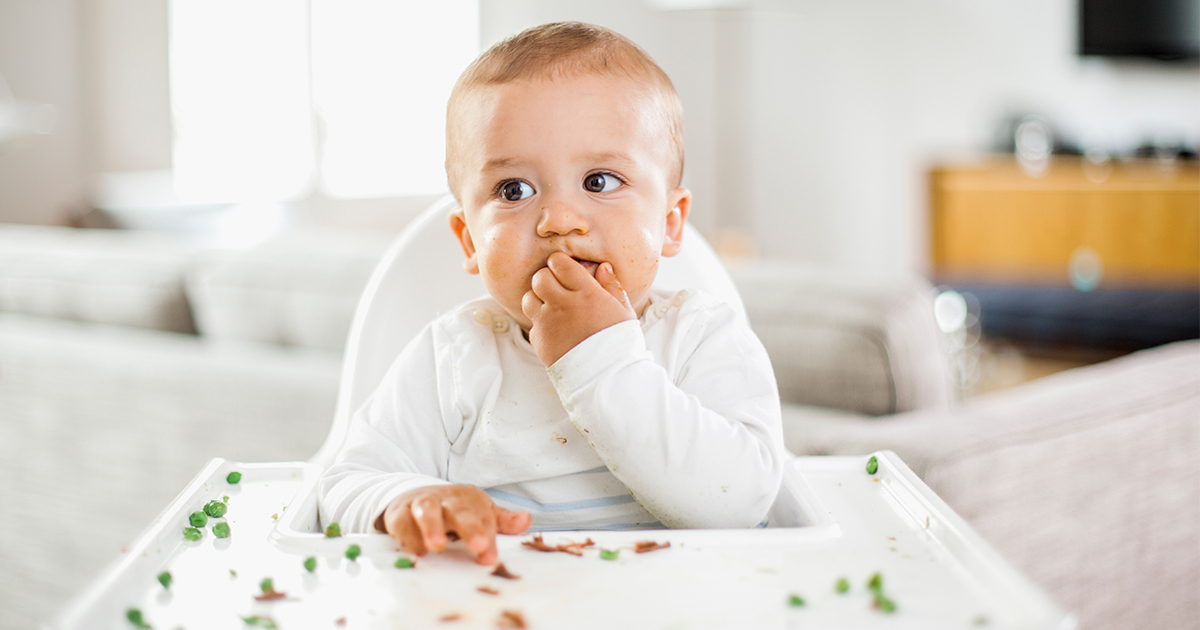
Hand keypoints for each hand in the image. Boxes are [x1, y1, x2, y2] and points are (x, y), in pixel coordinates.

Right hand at [378, 484, 530, 564]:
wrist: (414, 494)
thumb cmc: (454, 510)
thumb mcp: (481, 512)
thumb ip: (502, 521)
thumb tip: (526, 520)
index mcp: (470, 500)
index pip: (482, 517)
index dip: (487, 536)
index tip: (490, 558)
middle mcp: (447, 500)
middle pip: (459, 510)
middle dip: (469, 527)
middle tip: (478, 546)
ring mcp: (423, 504)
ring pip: (428, 510)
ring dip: (432, 527)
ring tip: (437, 547)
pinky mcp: (400, 512)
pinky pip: (402, 521)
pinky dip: (407, 534)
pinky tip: (416, 549)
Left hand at [521, 252, 636, 365]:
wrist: (606, 378)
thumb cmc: (619, 344)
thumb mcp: (624, 312)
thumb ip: (612, 286)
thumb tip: (603, 267)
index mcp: (586, 293)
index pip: (559, 263)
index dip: (560, 263)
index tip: (566, 270)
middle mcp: (563, 304)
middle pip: (540, 277)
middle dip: (547, 279)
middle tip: (558, 288)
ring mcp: (548, 323)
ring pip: (528, 298)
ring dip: (539, 299)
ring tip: (553, 308)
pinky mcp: (539, 340)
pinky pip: (532, 323)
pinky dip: (541, 323)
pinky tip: (556, 330)